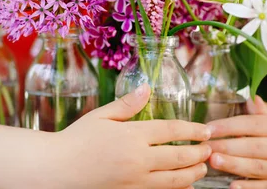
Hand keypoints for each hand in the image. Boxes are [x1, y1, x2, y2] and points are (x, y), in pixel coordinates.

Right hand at [55, 84, 212, 188]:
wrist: (57, 170)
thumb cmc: (76, 139)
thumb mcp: (101, 116)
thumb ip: (127, 104)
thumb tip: (147, 88)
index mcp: (132, 135)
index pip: (172, 131)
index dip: (193, 130)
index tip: (206, 130)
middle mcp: (138, 160)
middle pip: (179, 157)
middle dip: (199, 153)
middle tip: (209, 149)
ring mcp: (135, 181)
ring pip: (174, 180)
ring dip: (193, 174)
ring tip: (202, 168)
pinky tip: (183, 185)